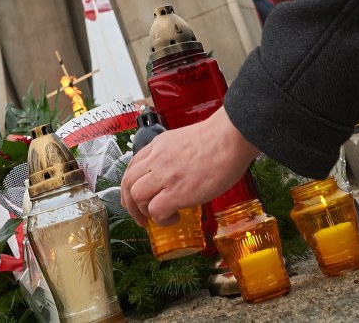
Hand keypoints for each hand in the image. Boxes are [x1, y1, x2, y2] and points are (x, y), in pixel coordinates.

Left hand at [120, 107, 259, 224]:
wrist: (229, 138)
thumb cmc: (218, 139)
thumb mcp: (185, 141)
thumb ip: (174, 155)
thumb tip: (179, 172)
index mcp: (158, 146)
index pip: (132, 166)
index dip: (131, 185)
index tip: (136, 197)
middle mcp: (156, 159)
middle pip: (128, 183)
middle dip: (130, 204)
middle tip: (140, 216)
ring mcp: (165, 176)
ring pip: (136, 196)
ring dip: (144, 212)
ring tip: (159, 218)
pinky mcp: (176, 192)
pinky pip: (156, 211)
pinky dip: (161, 220)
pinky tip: (175, 218)